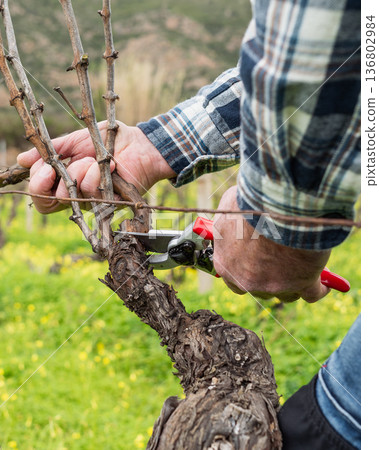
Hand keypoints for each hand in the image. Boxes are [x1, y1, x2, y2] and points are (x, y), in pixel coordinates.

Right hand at [17, 121, 175, 212]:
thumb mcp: (75, 141)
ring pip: (69, 195)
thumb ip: (52, 150)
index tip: (41, 166)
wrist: (138, 142)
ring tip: (92, 159)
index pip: (41, 192)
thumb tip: (21, 160)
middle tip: (52, 168)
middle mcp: (75, 193)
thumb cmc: (108, 141)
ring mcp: (92, 199)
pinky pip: (91, 192)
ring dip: (78, 171)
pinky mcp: (108, 202)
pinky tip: (109, 164)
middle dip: (45, 184)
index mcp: (64, 179)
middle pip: (47, 203)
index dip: (36, 183)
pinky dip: (96, 174)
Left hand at [212, 186, 330, 302]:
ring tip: (303, 266)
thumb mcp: (230, 209)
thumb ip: (229, 224)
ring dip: (293, 283)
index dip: (248, 271)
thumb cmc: (251, 201)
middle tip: (282, 262)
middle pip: (261, 288)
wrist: (278, 202)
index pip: (234, 280)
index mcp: (226, 264)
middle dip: (271, 277)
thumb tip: (234, 223)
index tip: (257, 262)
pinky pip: (313, 293)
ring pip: (286, 293)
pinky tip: (325, 281)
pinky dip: (320, 287)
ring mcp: (274, 285)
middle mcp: (247, 280)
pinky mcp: (302, 284)